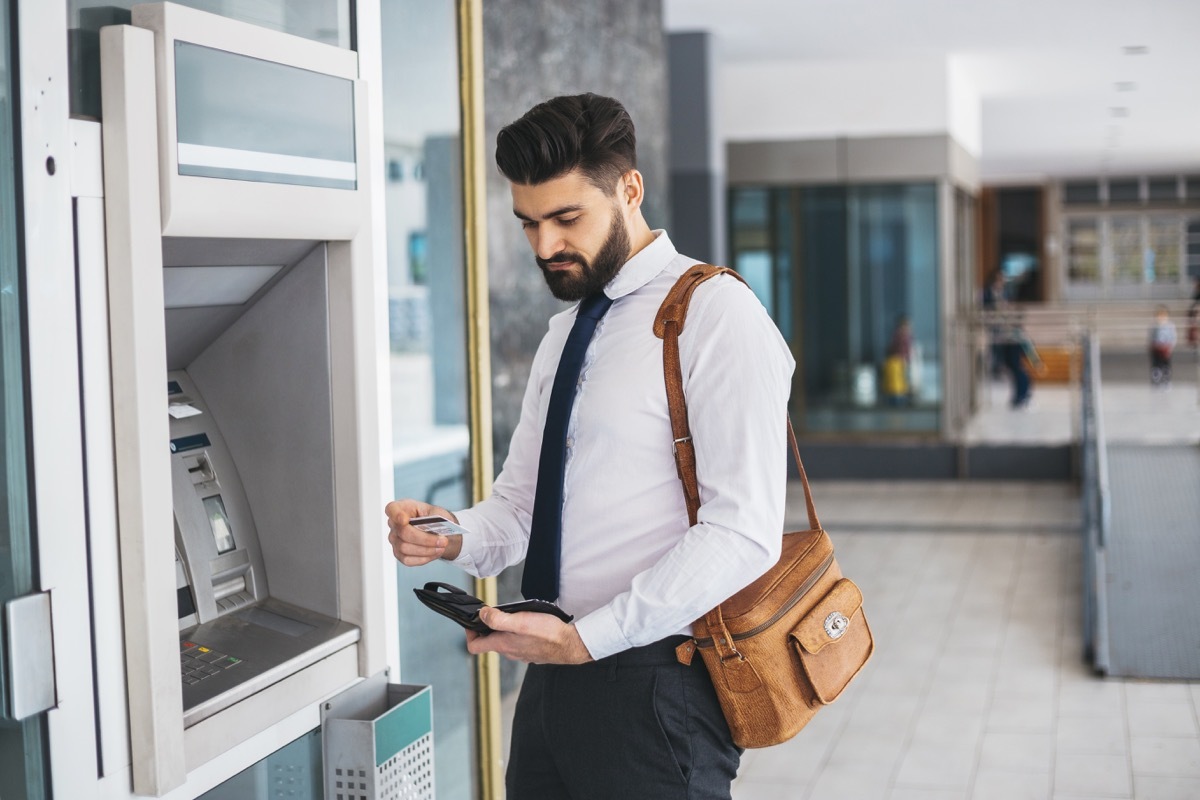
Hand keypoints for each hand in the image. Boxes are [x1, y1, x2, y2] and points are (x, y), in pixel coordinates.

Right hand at [385, 499, 462, 565]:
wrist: (440, 532)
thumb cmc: (435, 519)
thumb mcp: (438, 513)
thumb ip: (433, 518)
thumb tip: (430, 529)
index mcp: (402, 508)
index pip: (392, 509)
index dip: (396, 515)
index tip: (405, 520)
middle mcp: (395, 525)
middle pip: (403, 533)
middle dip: (425, 538)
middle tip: (443, 540)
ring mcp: (395, 540)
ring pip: (406, 548)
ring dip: (427, 550)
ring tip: (441, 547)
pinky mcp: (399, 554)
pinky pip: (408, 560)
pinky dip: (424, 558)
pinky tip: (434, 553)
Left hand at [466, 608, 592, 664]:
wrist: (571, 645)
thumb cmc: (548, 633)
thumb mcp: (520, 621)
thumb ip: (498, 619)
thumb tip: (481, 614)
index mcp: (502, 644)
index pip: (474, 646)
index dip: (469, 633)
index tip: (473, 621)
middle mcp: (509, 652)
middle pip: (489, 642)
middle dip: (487, 627)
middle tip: (493, 612)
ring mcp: (520, 653)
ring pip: (504, 641)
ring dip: (503, 629)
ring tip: (513, 615)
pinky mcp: (531, 652)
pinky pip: (517, 643)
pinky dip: (516, 633)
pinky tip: (528, 624)